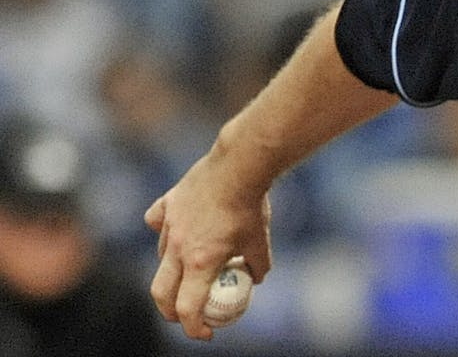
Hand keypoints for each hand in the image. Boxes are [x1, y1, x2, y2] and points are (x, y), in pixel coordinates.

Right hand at [144, 155, 272, 339]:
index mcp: (200, 262)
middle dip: (170, 310)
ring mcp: (169, 225)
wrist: (239, 165)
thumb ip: (258, 264)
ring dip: (173, 269)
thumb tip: (257, 279)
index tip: (206, 333)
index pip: (188, 308)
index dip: (194, 327)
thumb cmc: (252, 205)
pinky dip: (162, 230)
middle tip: (185, 313)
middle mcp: (178, 247)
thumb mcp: (261, 241)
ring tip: (193, 265)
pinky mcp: (167, 204)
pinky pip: (156, 222)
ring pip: (161, 257)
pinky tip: (175, 228)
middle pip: (162, 292)